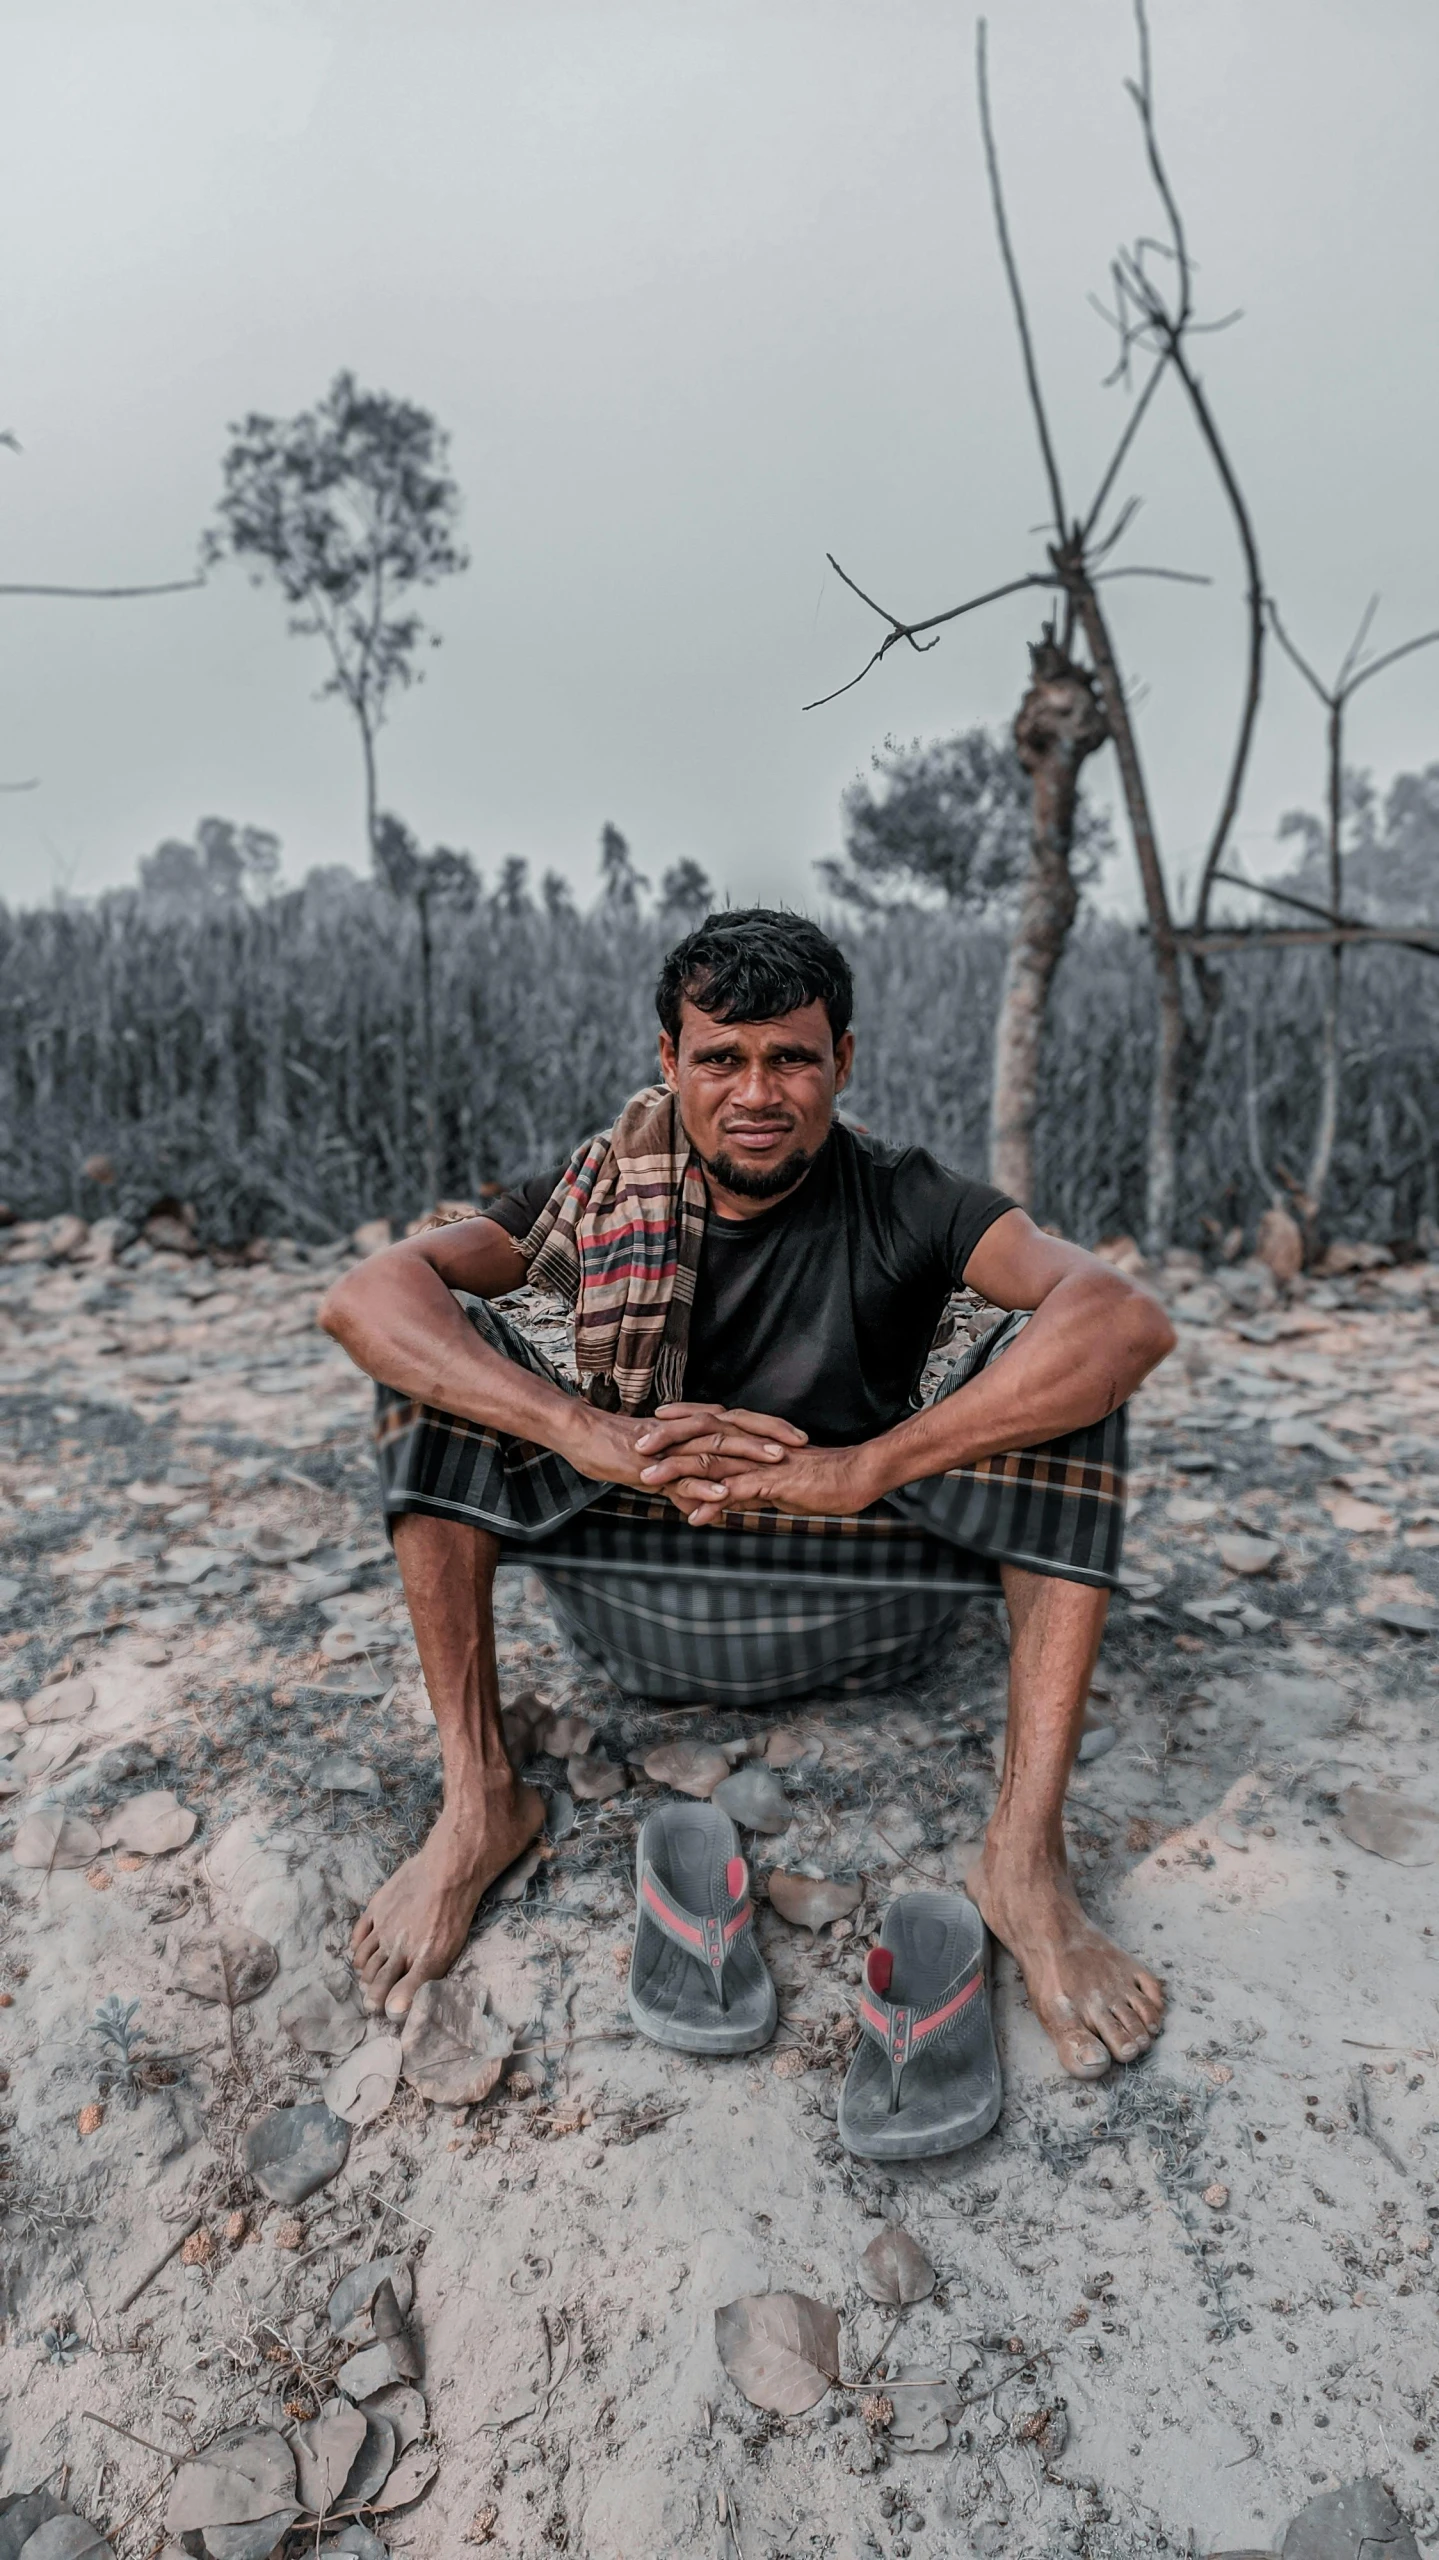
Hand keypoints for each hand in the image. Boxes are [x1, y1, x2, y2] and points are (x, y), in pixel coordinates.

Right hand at [566, 1402, 805, 1518]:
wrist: (578, 1435)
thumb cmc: (613, 1448)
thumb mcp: (655, 1469)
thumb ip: (681, 1483)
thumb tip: (704, 1502)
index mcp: (688, 1430)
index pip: (736, 1425)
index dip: (766, 1429)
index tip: (796, 1436)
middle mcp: (684, 1434)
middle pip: (735, 1431)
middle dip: (770, 1437)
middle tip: (802, 1444)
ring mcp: (669, 1449)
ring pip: (714, 1450)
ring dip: (747, 1456)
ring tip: (776, 1464)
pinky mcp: (650, 1465)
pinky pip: (680, 1477)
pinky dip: (703, 1487)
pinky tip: (724, 1496)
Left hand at [644, 1429, 880, 1528]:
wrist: (855, 1477)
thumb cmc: (820, 1480)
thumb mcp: (776, 1484)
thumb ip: (749, 1488)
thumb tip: (726, 1499)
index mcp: (753, 1440)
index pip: (709, 1423)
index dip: (679, 1422)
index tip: (651, 1423)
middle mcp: (753, 1445)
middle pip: (701, 1436)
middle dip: (666, 1441)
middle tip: (635, 1446)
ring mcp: (762, 1463)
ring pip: (712, 1462)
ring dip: (677, 1472)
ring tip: (648, 1481)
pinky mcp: (774, 1483)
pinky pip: (738, 1492)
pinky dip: (713, 1504)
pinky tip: (693, 1516)